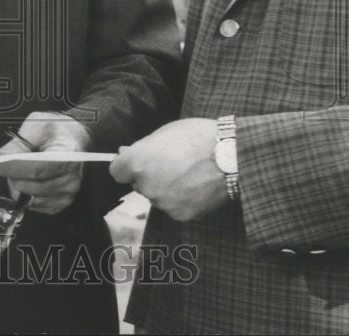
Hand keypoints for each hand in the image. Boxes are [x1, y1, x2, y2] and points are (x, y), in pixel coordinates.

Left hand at [0, 112, 90, 214]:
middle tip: (9, 161)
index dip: (11, 168)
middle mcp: (71, 178)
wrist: (74, 139)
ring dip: (17, 184)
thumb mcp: (36, 125)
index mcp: (67, 154)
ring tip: (23, 168)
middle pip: (29, 185)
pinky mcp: (60, 204)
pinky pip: (33, 205)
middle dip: (11, 174)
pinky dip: (25, 193)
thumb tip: (0, 157)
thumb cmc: (55, 130)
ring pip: (28, 198)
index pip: (36, 168)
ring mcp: (67, 194)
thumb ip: (18, 142)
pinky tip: (31, 178)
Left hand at [110, 118, 226, 221]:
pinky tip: (195, 186)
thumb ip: (142, 147)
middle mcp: (146, 185)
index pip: (117, 171)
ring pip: (157, 196)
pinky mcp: (180, 215)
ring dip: (165, 188)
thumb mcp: (164, 133)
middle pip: (138, 184)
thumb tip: (124, 153)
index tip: (138, 160)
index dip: (127, 165)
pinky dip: (180, 199)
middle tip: (171, 163)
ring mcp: (163, 202)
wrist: (232, 156)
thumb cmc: (198, 137)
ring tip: (188, 173)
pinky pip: (173, 207)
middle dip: (148, 175)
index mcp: (137, 162)